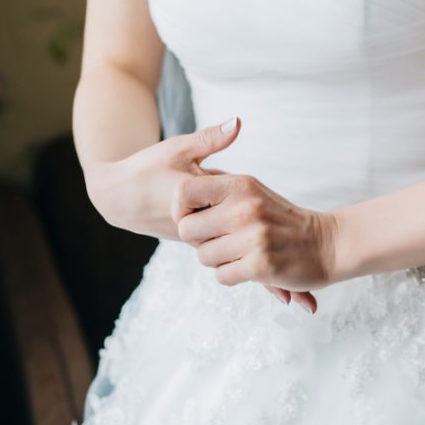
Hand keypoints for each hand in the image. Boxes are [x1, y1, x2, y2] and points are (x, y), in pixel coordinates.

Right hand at [83, 117, 239, 238]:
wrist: (117, 198)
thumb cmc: (147, 169)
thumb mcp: (179, 148)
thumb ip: (211, 138)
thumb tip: (238, 121)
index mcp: (201, 202)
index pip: (234, 189)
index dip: (220, 175)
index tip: (196, 172)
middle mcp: (201, 225)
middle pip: (229, 205)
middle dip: (221, 192)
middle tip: (187, 182)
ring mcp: (195, 237)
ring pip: (220, 217)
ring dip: (214, 204)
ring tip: (183, 192)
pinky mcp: (190, 242)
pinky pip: (211, 227)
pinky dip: (206, 214)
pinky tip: (187, 205)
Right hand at [84, 116, 309, 308]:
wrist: (118, 195)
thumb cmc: (146, 170)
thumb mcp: (177, 149)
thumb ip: (210, 139)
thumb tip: (237, 122)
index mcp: (202, 213)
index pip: (240, 231)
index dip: (269, 246)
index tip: (286, 259)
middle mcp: (202, 234)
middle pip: (245, 257)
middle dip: (276, 274)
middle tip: (306, 299)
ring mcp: (198, 241)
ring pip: (239, 263)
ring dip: (269, 281)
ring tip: (300, 301)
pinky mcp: (197, 241)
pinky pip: (228, 262)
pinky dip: (251, 275)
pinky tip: (278, 293)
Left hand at [171, 150, 338, 312]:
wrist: (327, 243)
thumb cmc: (282, 219)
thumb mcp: (254, 190)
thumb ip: (220, 190)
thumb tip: (180, 195)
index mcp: (241, 185)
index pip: (184, 191)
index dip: (180, 209)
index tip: (194, 218)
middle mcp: (245, 208)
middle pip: (187, 230)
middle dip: (199, 240)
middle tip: (221, 240)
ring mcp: (254, 237)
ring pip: (203, 257)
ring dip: (217, 260)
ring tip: (240, 253)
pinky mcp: (261, 265)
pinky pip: (221, 276)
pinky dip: (232, 276)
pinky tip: (249, 266)